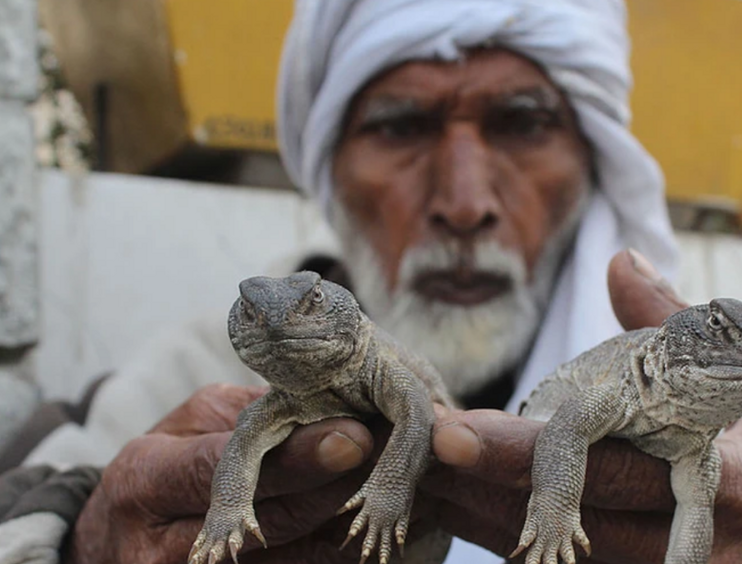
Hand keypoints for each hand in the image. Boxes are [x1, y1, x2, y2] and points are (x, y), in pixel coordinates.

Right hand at [66, 383, 429, 563]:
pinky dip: (339, 553)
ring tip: (401, 492)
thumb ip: (247, 419)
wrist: (118, 542)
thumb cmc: (164, 467)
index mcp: (147, 476)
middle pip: (272, 518)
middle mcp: (162, 540)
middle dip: (341, 487)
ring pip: (295, 555)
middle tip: (397, 460)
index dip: (297, 454)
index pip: (224, 463)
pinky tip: (375, 530)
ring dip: (352, 522)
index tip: (356, 435)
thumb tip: (330, 413)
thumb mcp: (188, 428)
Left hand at [424, 248, 741, 562]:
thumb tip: (620, 261)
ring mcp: (662, 563)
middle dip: (481, 490)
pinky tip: (459, 511)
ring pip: (560, 551)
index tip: (456, 436)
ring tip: (416, 483)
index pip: (607, 465)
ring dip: (483, 518)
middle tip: (409, 458)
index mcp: (713, 467)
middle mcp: (684, 529)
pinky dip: (512, 537)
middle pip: (566, 518)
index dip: (528, 457)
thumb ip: (674, 318)